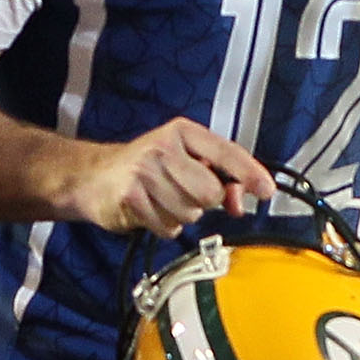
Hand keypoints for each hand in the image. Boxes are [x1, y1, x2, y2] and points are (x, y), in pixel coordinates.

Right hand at [60, 117, 275, 235]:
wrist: (92, 176)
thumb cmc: (146, 167)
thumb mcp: (183, 160)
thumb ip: (217, 176)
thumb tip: (241, 203)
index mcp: (183, 132)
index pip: (226, 152)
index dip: (250, 174)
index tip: (267, 191)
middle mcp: (164, 147)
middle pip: (210, 193)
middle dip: (203, 202)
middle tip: (183, 193)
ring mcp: (145, 171)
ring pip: (190, 214)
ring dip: (181, 216)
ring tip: (161, 201)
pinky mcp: (131, 197)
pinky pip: (168, 227)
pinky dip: (164, 226)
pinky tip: (149, 211)